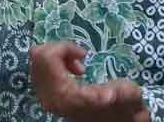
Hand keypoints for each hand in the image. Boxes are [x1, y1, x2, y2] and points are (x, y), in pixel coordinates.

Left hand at [29, 41, 149, 121]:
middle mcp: (51, 97)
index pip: (47, 58)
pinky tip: (72, 71)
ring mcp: (46, 97)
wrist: (115, 119)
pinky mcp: (46, 96)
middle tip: (80, 57)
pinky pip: (38, 69)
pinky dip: (54, 63)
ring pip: (37, 60)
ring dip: (58, 56)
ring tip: (78, 66)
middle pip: (38, 55)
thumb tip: (108, 96)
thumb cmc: (122, 103)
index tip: (84, 54)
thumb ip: (118, 93)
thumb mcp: (126, 95)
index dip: (64, 48)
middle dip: (60, 49)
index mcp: (68, 96)